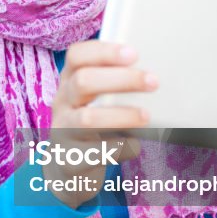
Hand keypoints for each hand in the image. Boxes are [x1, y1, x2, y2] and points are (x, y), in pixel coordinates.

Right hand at [48, 41, 157, 207]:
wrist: (70, 165)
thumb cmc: (95, 122)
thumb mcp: (97, 98)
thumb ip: (116, 83)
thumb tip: (154, 74)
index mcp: (69, 80)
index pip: (77, 56)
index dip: (104, 52)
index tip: (134, 54)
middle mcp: (62, 102)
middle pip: (83, 81)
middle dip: (122, 80)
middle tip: (153, 82)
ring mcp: (62, 130)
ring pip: (87, 118)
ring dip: (121, 115)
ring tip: (146, 116)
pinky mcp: (68, 159)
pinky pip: (92, 153)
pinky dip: (117, 148)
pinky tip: (134, 145)